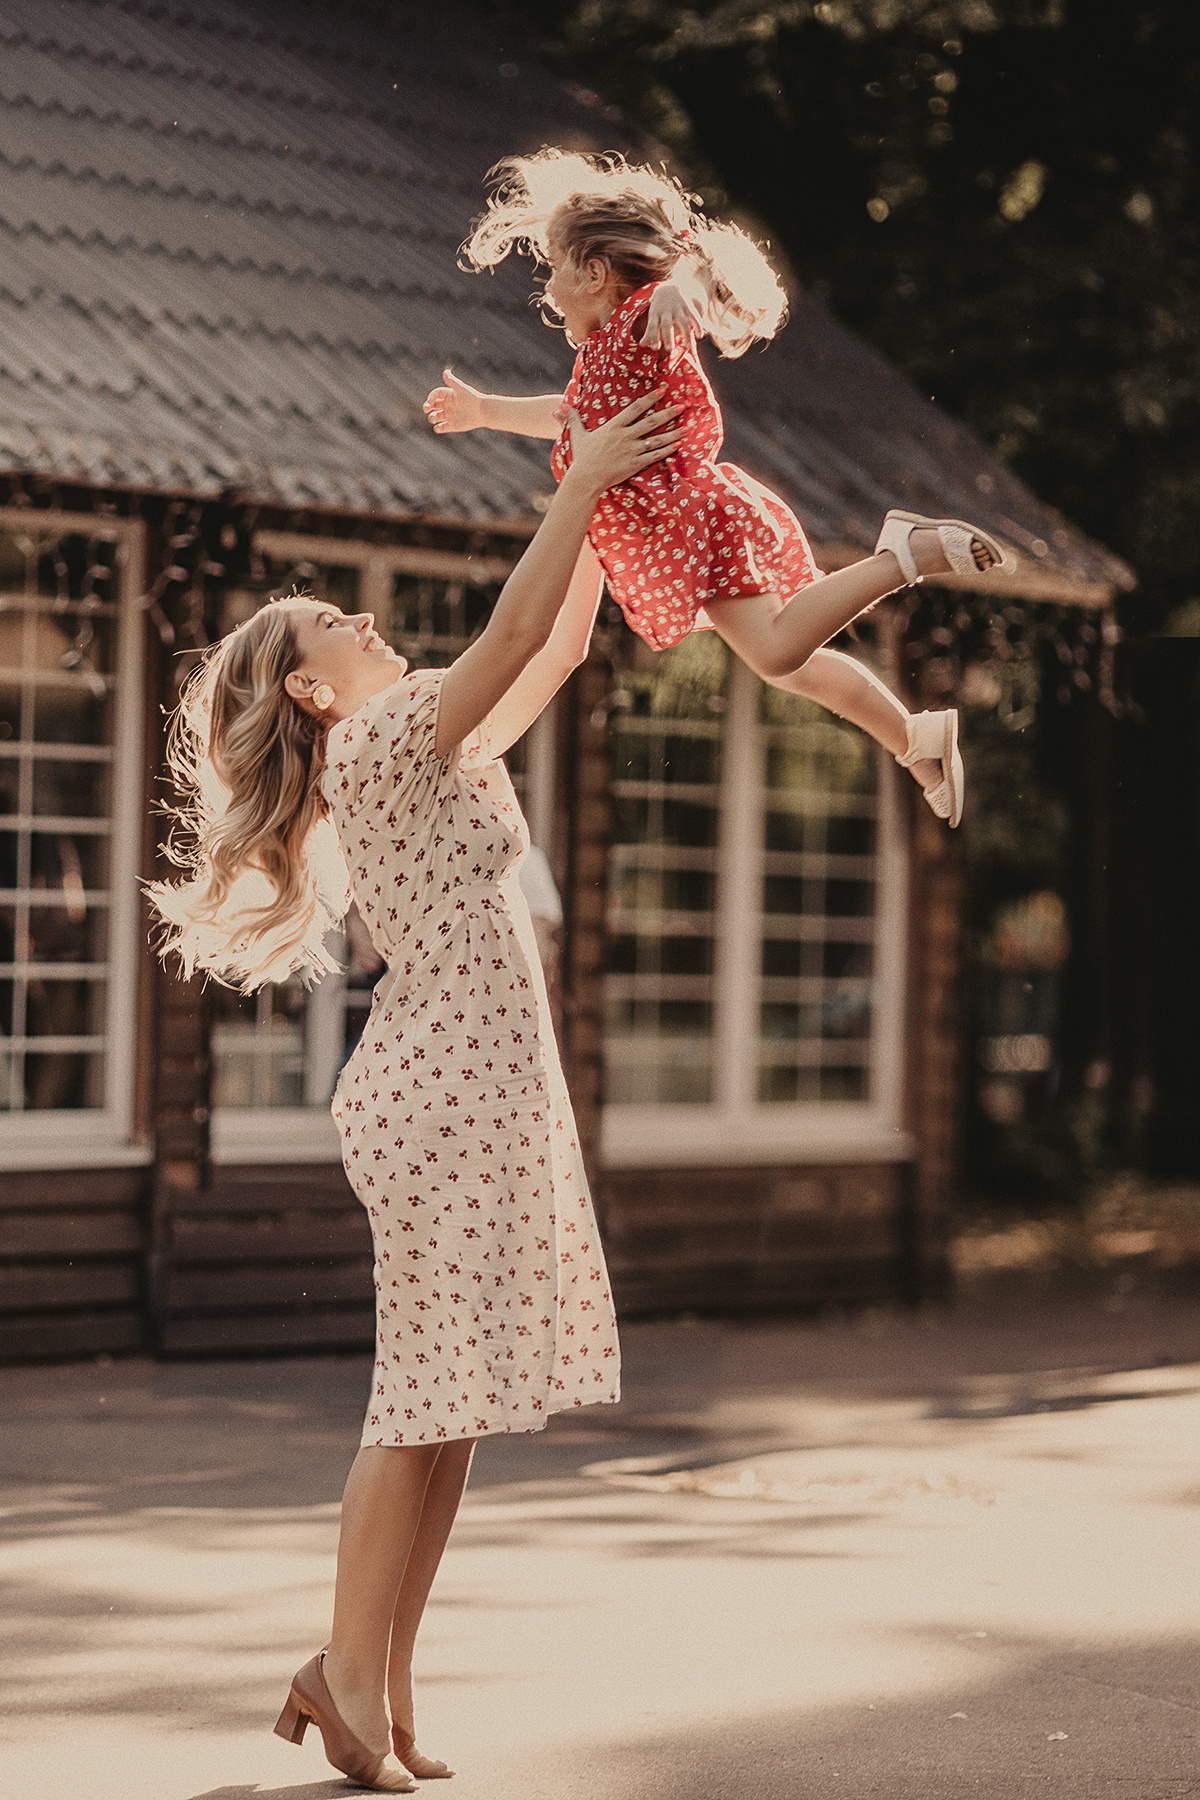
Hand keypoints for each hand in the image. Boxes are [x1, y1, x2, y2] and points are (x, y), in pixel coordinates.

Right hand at [423, 368, 485, 432]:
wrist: (483, 411)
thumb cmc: (473, 398)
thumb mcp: (461, 389)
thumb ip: (453, 381)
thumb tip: (445, 372)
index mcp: (448, 395)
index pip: (435, 395)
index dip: (430, 397)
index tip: (430, 401)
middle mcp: (447, 405)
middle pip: (432, 406)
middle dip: (427, 407)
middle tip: (426, 409)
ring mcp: (448, 415)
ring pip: (435, 417)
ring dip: (432, 418)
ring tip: (434, 418)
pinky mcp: (451, 425)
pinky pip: (441, 428)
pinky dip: (438, 429)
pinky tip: (438, 427)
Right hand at [558, 389, 684, 495]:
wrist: (586, 479)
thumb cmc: (582, 458)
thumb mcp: (577, 435)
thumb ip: (572, 419)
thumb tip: (560, 406)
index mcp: (614, 426)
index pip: (636, 408)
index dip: (650, 398)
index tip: (663, 390)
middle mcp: (625, 437)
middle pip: (651, 422)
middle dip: (668, 413)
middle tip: (682, 405)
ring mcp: (632, 451)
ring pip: (657, 439)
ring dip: (673, 433)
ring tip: (686, 427)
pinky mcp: (635, 464)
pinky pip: (655, 456)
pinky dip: (667, 450)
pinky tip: (678, 445)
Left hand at [643, 282, 703, 354]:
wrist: (669, 288)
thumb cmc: (658, 308)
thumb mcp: (652, 317)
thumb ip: (648, 332)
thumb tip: (641, 345)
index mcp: (655, 314)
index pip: (652, 326)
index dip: (653, 337)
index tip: (656, 348)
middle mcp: (666, 311)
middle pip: (666, 324)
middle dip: (668, 336)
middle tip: (669, 349)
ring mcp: (678, 308)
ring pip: (683, 322)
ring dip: (686, 334)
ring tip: (688, 346)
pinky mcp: (688, 307)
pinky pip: (694, 316)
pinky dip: (698, 325)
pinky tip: (700, 336)